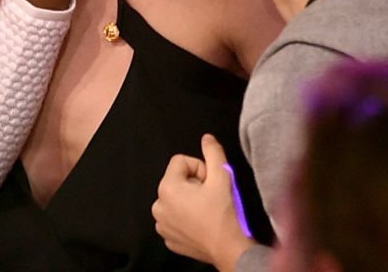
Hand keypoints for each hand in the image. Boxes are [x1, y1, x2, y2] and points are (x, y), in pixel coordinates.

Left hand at [152, 135, 255, 269]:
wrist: (229, 249)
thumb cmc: (224, 213)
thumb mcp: (222, 177)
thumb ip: (213, 153)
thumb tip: (207, 138)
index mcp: (167, 187)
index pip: (181, 161)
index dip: (199, 169)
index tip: (210, 183)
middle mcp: (158, 205)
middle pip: (177, 180)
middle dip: (194, 185)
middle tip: (210, 197)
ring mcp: (161, 224)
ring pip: (176, 199)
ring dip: (190, 201)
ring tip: (206, 210)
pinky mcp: (168, 238)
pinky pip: (175, 218)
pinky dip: (187, 218)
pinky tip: (201, 223)